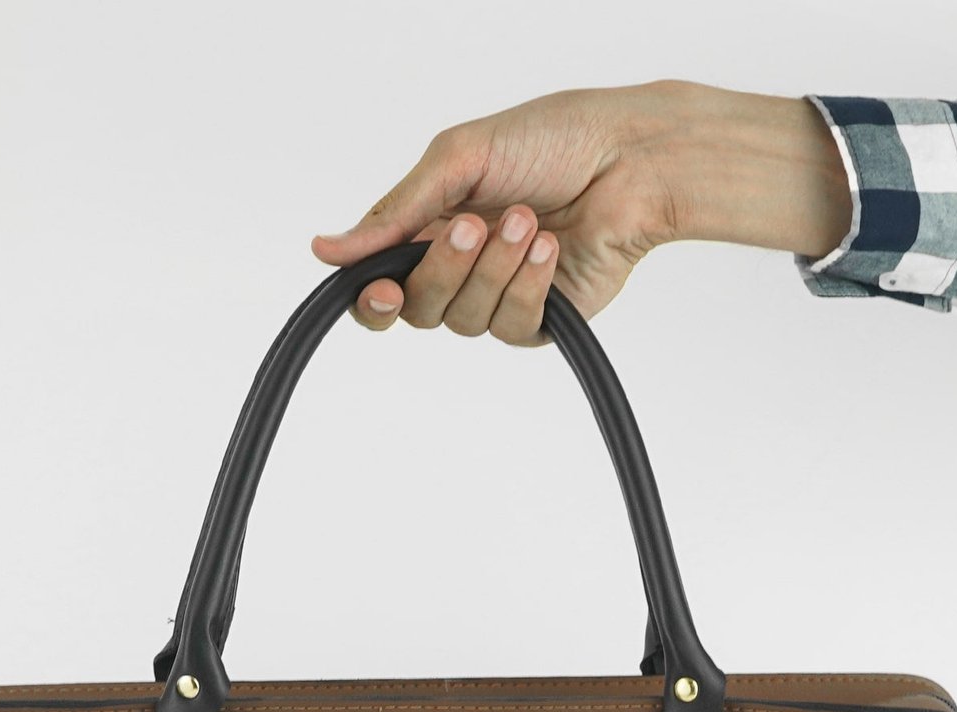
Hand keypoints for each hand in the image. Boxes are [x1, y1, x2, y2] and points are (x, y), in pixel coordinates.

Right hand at [310, 80, 850, 345]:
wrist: (630, 158)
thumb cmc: (552, 141)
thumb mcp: (458, 160)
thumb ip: (394, 212)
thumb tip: (326, 250)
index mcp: (428, 230)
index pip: (379, 287)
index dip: (372, 299)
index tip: (380, 288)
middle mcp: (459, 271)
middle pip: (418, 309)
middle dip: (444, 268)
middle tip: (474, 223)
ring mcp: (498, 299)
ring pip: (465, 320)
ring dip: (495, 267)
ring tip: (531, 221)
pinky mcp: (541, 320)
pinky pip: (513, 325)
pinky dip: (529, 284)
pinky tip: (552, 247)